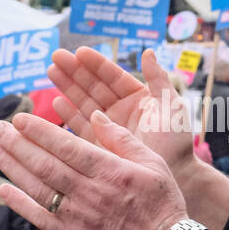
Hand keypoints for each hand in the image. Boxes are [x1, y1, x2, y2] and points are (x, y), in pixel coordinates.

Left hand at [0, 110, 187, 229]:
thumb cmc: (162, 204)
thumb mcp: (152, 164)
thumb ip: (122, 138)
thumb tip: (96, 115)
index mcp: (109, 170)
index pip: (66, 145)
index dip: (39, 131)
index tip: (19, 118)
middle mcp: (89, 192)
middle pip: (45, 164)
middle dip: (18, 143)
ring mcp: (78, 216)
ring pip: (38, 187)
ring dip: (12, 168)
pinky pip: (40, 218)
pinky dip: (20, 204)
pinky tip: (3, 189)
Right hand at [48, 48, 195, 181]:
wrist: (175, 177)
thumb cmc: (176, 141)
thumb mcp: (171, 106)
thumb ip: (159, 79)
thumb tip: (147, 52)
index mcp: (137, 98)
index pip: (113, 77)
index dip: (96, 64)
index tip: (79, 52)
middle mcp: (120, 110)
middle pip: (93, 86)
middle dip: (75, 71)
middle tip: (56, 57)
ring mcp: (108, 127)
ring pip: (84, 102)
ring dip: (67, 87)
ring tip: (51, 71)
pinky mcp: (100, 145)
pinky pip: (81, 126)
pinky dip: (68, 114)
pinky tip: (56, 102)